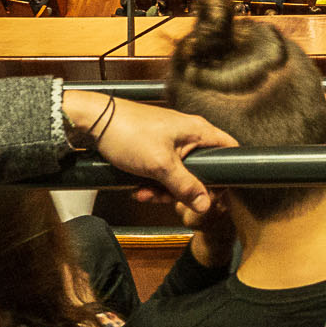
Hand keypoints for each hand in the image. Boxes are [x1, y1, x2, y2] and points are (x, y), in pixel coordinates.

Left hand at [70, 93, 233, 213]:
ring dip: (164, 190)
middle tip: (168, 198)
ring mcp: (172, 142)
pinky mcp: (157, 149)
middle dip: (184, 190)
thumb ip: (186, 186)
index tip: (214, 194)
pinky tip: (139, 188)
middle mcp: (189, 135)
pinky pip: (164, 172)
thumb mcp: (160, 165)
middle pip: (202, 170)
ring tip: (145, 192)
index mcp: (198, 131)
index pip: (230, 150)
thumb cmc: (128, 132)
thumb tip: (206, 204)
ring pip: (181, 175)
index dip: (227, 175)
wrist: (95, 122)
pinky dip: (153, 183)